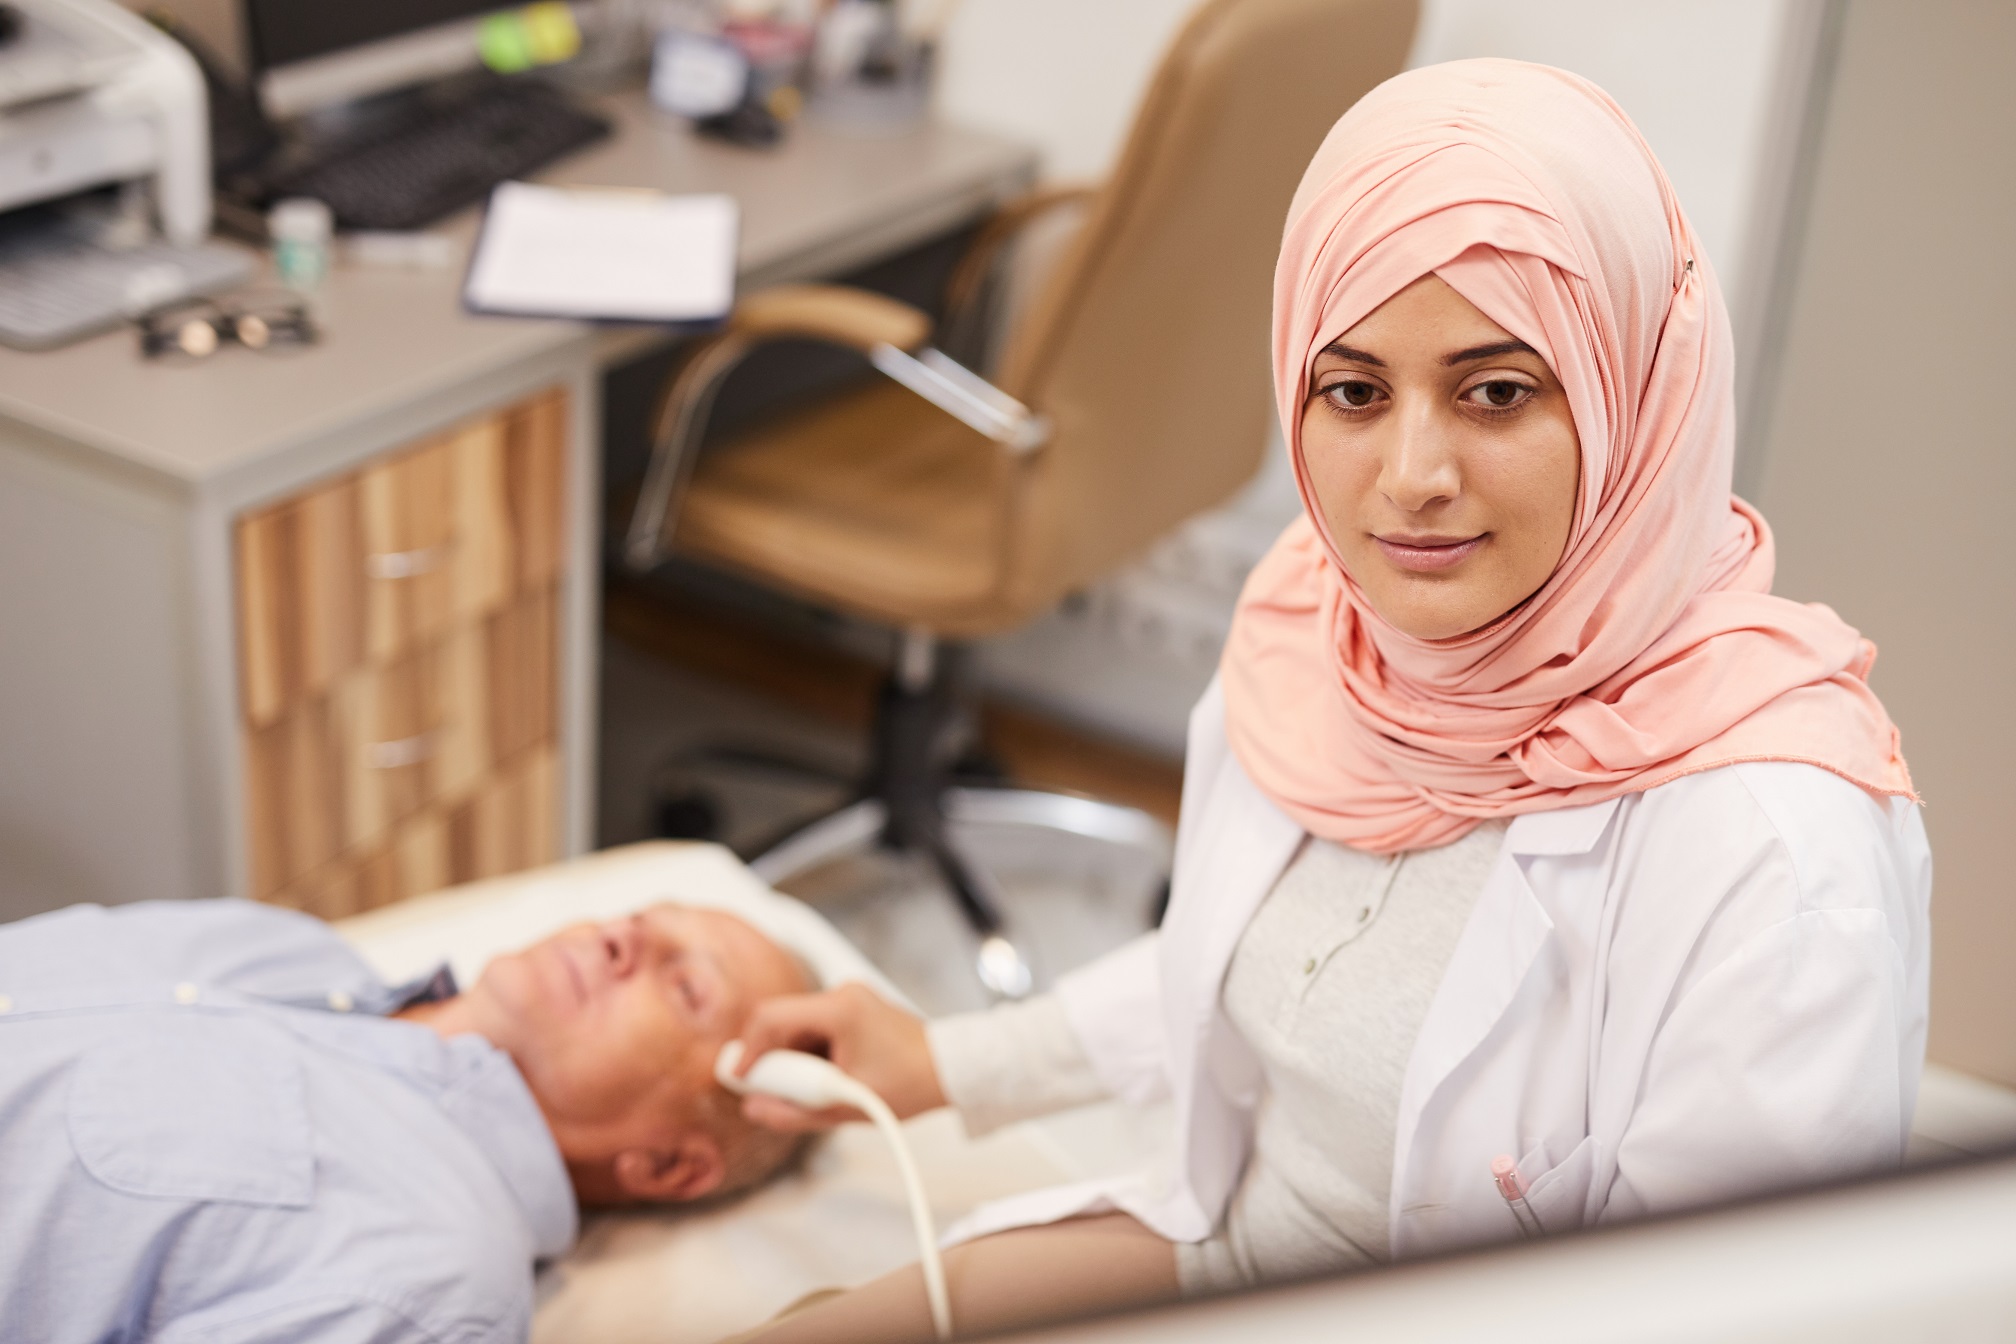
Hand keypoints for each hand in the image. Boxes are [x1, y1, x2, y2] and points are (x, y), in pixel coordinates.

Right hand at [731, 982, 946, 1132]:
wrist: (952, 1069)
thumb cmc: (908, 1086)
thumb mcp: (844, 1108)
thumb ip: (793, 1112)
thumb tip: (753, 1108)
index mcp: (840, 1010)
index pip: (771, 1017)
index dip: (747, 1049)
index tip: (739, 1078)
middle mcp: (843, 994)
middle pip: (781, 1020)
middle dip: (770, 1058)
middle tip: (767, 1092)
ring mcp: (850, 997)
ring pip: (797, 1026)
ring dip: (791, 1058)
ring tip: (808, 1092)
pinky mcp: (855, 1007)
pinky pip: (816, 1027)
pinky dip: (810, 1053)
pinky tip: (824, 1079)